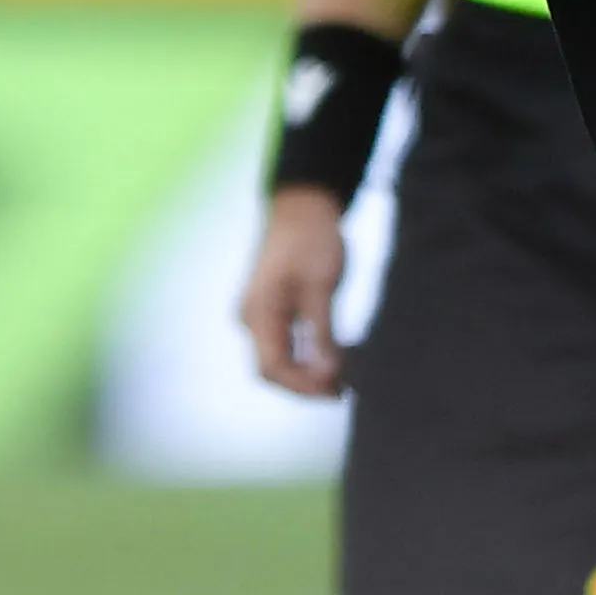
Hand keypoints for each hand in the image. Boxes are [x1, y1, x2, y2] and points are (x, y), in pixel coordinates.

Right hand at [239, 185, 351, 395]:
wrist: (303, 203)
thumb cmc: (312, 238)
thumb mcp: (322, 285)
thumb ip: (321, 332)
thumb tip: (327, 374)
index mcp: (258, 312)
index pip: (272, 367)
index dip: (302, 386)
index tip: (334, 391)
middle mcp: (252, 317)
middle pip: (273, 368)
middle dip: (306, 383)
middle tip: (343, 389)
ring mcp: (259, 313)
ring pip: (279, 357)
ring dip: (308, 371)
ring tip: (344, 378)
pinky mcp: (272, 308)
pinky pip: (285, 342)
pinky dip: (307, 354)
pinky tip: (335, 356)